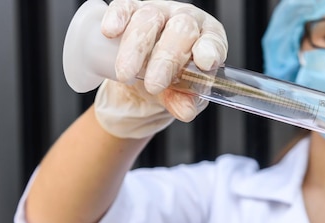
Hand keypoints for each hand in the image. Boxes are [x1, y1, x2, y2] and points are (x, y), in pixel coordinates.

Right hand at [95, 0, 227, 137]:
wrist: (146, 77)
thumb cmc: (172, 82)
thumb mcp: (181, 96)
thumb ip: (184, 102)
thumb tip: (185, 111)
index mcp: (209, 39)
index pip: (213, 41)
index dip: (209, 50)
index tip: (205, 63)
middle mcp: (187, 20)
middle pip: (181, 29)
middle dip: (166, 59)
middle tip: (153, 85)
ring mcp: (160, 11)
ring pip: (150, 18)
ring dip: (136, 48)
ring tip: (126, 74)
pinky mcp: (134, 9)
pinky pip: (125, 6)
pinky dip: (117, 17)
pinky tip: (110, 32)